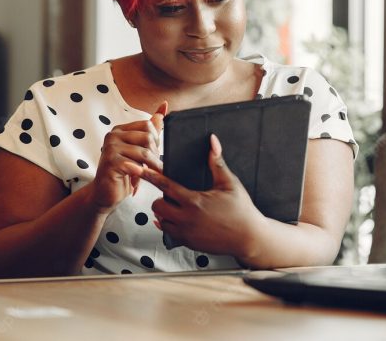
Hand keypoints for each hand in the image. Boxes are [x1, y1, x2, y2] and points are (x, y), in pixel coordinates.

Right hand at [88, 101, 167, 213]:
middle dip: (154, 155)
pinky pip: (135, 165)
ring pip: (143, 153)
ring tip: (150, 176)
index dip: (156, 141)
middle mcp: (113, 135)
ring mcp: (110, 148)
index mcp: (121, 130)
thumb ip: (152, 129)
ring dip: (151, 167)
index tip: (153, 154)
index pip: (148, 125)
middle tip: (152, 168)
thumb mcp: (141, 149)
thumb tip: (164, 106)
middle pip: (147, 137)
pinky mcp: (110, 162)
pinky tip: (138, 183)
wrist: (106, 194)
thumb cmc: (125, 172)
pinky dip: (141, 175)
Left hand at [142, 134, 264, 258]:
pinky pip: (169, 233)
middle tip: (174, 194)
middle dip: (161, 198)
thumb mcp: (230, 183)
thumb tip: (212, 141)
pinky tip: (180, 219)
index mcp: (195, 201)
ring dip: (165, 213)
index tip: (136, 168)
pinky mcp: (189, 243)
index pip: (165, 185)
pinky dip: (171, 225)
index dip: (149, 175)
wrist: (249, 237)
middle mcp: (187, 218)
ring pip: (161, 221)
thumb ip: (217, 162)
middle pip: (157, 206)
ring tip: (179, 207)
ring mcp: (187, 233)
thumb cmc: (241, 209)